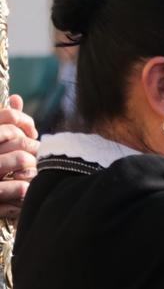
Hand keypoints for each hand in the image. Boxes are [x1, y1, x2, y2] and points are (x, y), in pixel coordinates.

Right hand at [0, 95, 39, 218]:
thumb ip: (3, 121)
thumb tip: (17, 99)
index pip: (8, 116)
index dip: (26, 122)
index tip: (31, 133)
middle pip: (20, 140)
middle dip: (33, 148)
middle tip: (35, 155)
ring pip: (23, 160)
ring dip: (32, 168)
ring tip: (30, 173)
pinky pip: (21, 187)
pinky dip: (27, 188)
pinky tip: (24, 189)